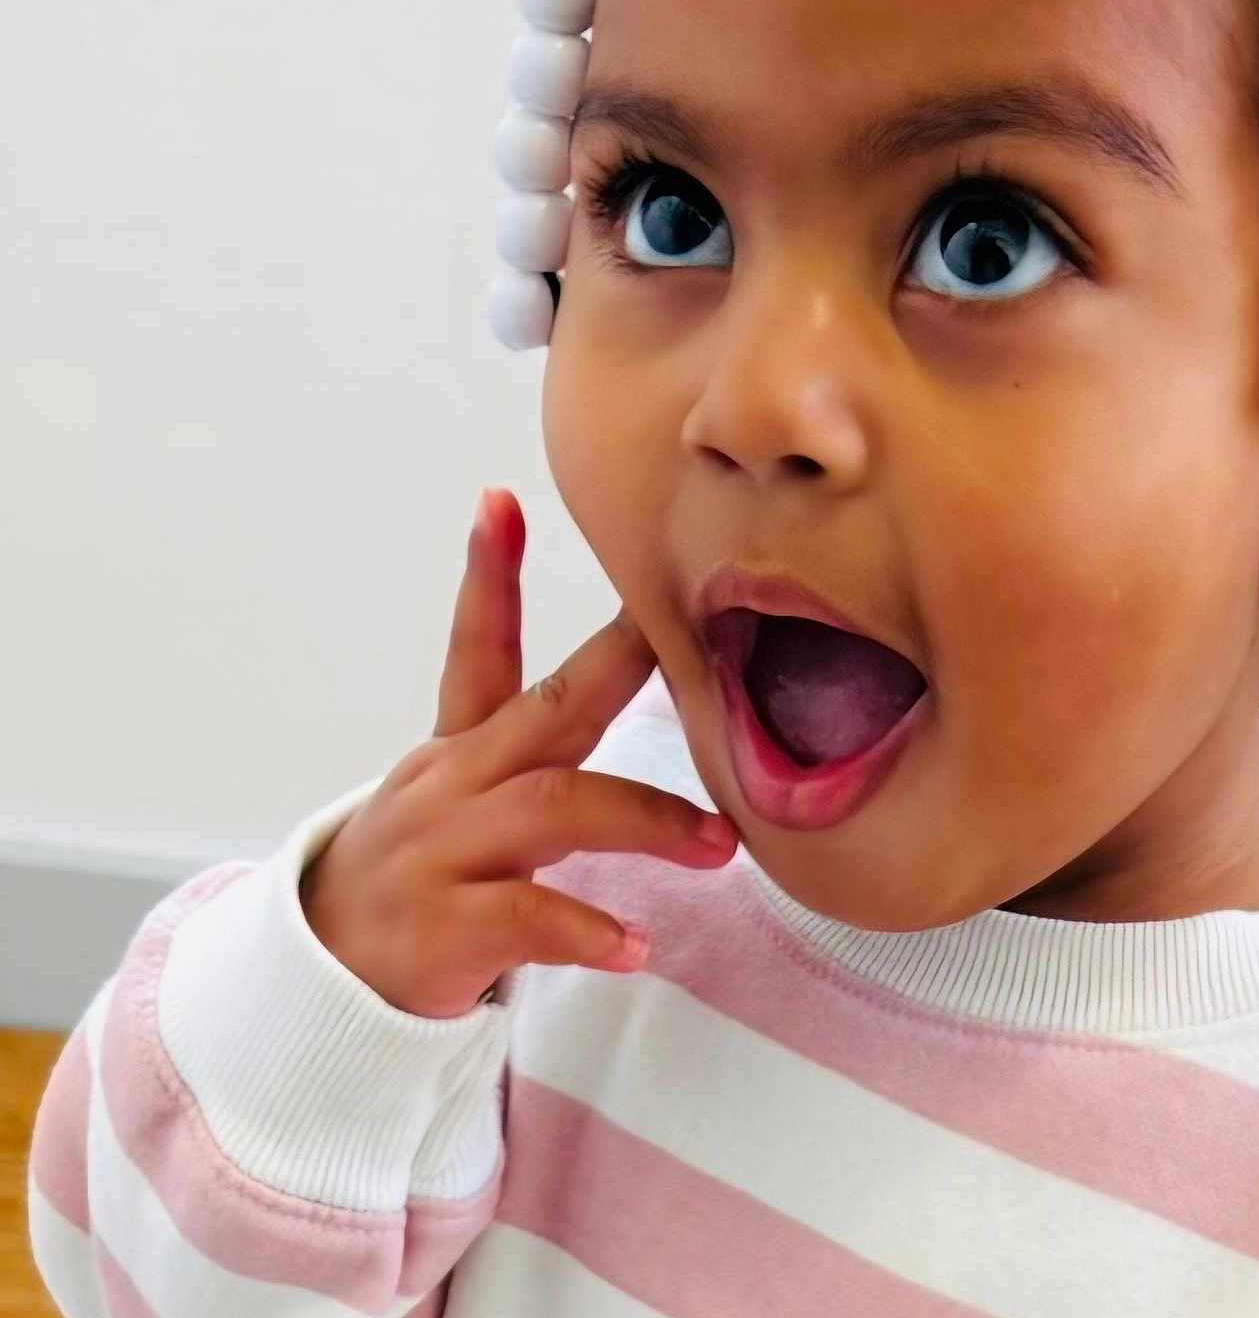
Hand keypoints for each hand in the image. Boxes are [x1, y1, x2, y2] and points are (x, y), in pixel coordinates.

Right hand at [298, 487, 737, 1018]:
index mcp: (459, 748)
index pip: (476, 647)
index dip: (489, 573)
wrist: (320, 981)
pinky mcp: (442, 928)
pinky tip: (635, 947)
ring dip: (647, 819)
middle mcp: (450, 785)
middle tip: (693, 650)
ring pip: (556, 808)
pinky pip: (528, 919)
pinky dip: (588, 932)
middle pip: (546, 708)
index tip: (502, 499)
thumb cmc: (424, 872)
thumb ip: (536, 745)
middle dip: (618, 668)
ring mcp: (442, 852)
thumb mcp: (463, 796)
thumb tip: (623, 677)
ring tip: (717, 844)